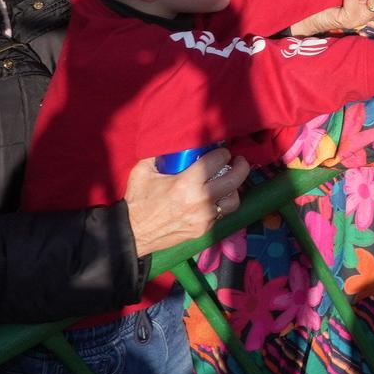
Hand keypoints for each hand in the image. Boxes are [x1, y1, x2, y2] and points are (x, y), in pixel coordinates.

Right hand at [122, 146, 249, 256]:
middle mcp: (200, 201)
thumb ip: (159, 153)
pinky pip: (222, 214)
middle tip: (237, 160)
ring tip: (228, 181)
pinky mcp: (204, 230)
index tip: (221, 151)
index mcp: (186, 183)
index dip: (222, 153)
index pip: (217, 161)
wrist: (133, 234)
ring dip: (234, 188)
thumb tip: (173, 139)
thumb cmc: (138, 200)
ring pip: (234, 200)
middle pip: (234, 179)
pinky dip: (222, 203)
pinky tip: (216, 197)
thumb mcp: (143, 171)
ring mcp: (204, 218)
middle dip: (240, 166)